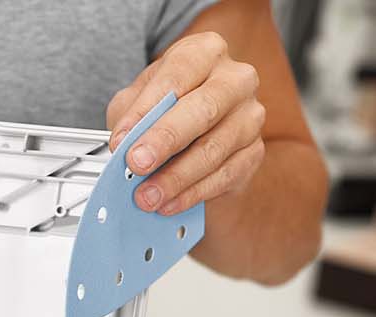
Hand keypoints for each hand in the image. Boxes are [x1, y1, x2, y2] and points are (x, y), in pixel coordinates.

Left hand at [105, 31, 265, 216]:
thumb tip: (123, 143)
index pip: (176, 77)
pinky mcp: (254, 152)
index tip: (121, 140)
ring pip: (214, 149)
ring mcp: (250, 116)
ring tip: (147, 196)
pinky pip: (224, 176)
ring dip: (176, 178)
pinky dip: (192, 194)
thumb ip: (129, 115)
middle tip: (137, 164)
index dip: (146, 109)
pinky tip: (169, 204)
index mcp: (205, 53)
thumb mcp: (139, 101)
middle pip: (203, 109)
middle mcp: (235, 80)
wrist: (198, 137)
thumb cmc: (166, 109)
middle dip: (166, 140)